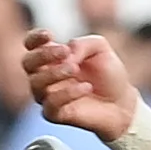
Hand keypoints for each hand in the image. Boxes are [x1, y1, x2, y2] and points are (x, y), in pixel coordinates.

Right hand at [21, 27, 141, 138]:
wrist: (122, 102)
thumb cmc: (108, 74)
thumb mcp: (100, 48)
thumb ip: (81, 43)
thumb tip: (66, 54)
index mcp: (52, 57)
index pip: (31, 45)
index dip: (34, 38)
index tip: (49, 35)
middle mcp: (45, 75)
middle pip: (28, 62)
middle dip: (43, 55)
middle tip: (65, 53)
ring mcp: (48, 95)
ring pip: (35, 84)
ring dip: (54, 73)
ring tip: (75, 69)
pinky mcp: (55, 114)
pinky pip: (50, 104)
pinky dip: (67, 94)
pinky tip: (85, 88)